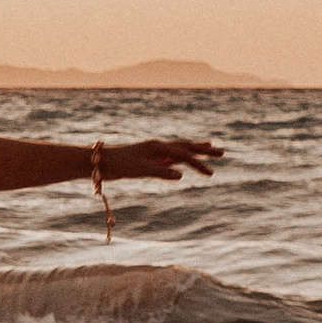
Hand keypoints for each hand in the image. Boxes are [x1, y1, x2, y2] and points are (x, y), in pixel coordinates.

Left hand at [101, 136, 222, 181]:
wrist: (99, 162)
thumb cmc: (118, 166)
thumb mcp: (140, 171)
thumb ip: (160, 172)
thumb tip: (181, 175)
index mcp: (158, 148)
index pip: (184, 156)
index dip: (198, 164)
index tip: (211, 174)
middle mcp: (158, 146)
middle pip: (186, 147)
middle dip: (204, 150)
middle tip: (222, 152)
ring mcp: (153, 151)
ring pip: (179, 148)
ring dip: (194, 149)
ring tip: (209, 147)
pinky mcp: (148, 157)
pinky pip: (170, 155)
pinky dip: (181, 155)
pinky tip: (183, 159)